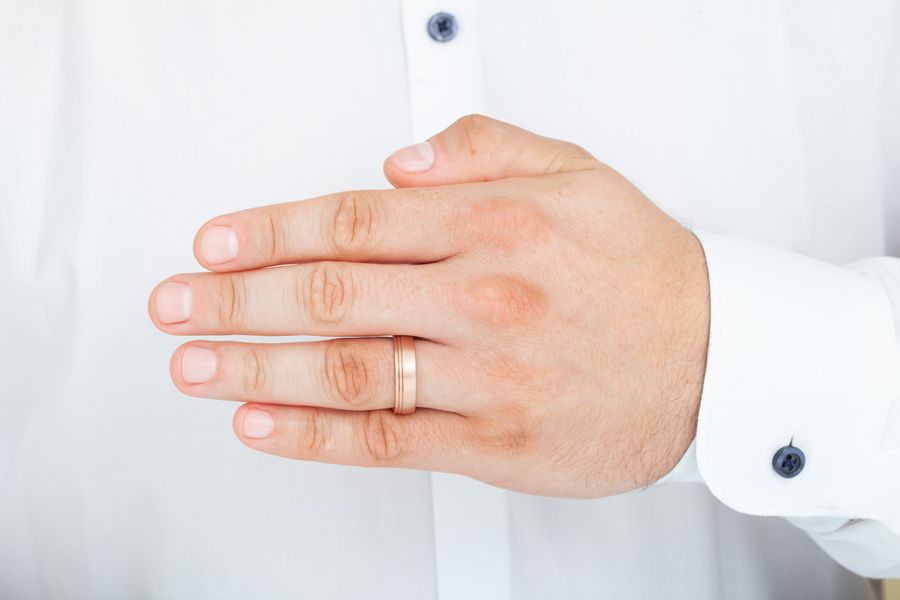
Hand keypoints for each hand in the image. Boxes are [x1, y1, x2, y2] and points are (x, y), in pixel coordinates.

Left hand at [149, 115, 709, 497]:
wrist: (718, 359)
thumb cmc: (644, 270)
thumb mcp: (578, 173)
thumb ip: (483, 150)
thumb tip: (396, 161)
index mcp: (498, 224)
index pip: (352, 222)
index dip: (267, 233)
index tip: (214, 245)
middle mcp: (486, 298)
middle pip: (330, 295)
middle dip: (235, 301)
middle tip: (176, 307)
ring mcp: (488, 376)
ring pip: (347, 369)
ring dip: (257, 369)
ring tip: (197, 366)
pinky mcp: (497, 443)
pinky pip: (387, 440)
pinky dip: (316, 435)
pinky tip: (265, 426)